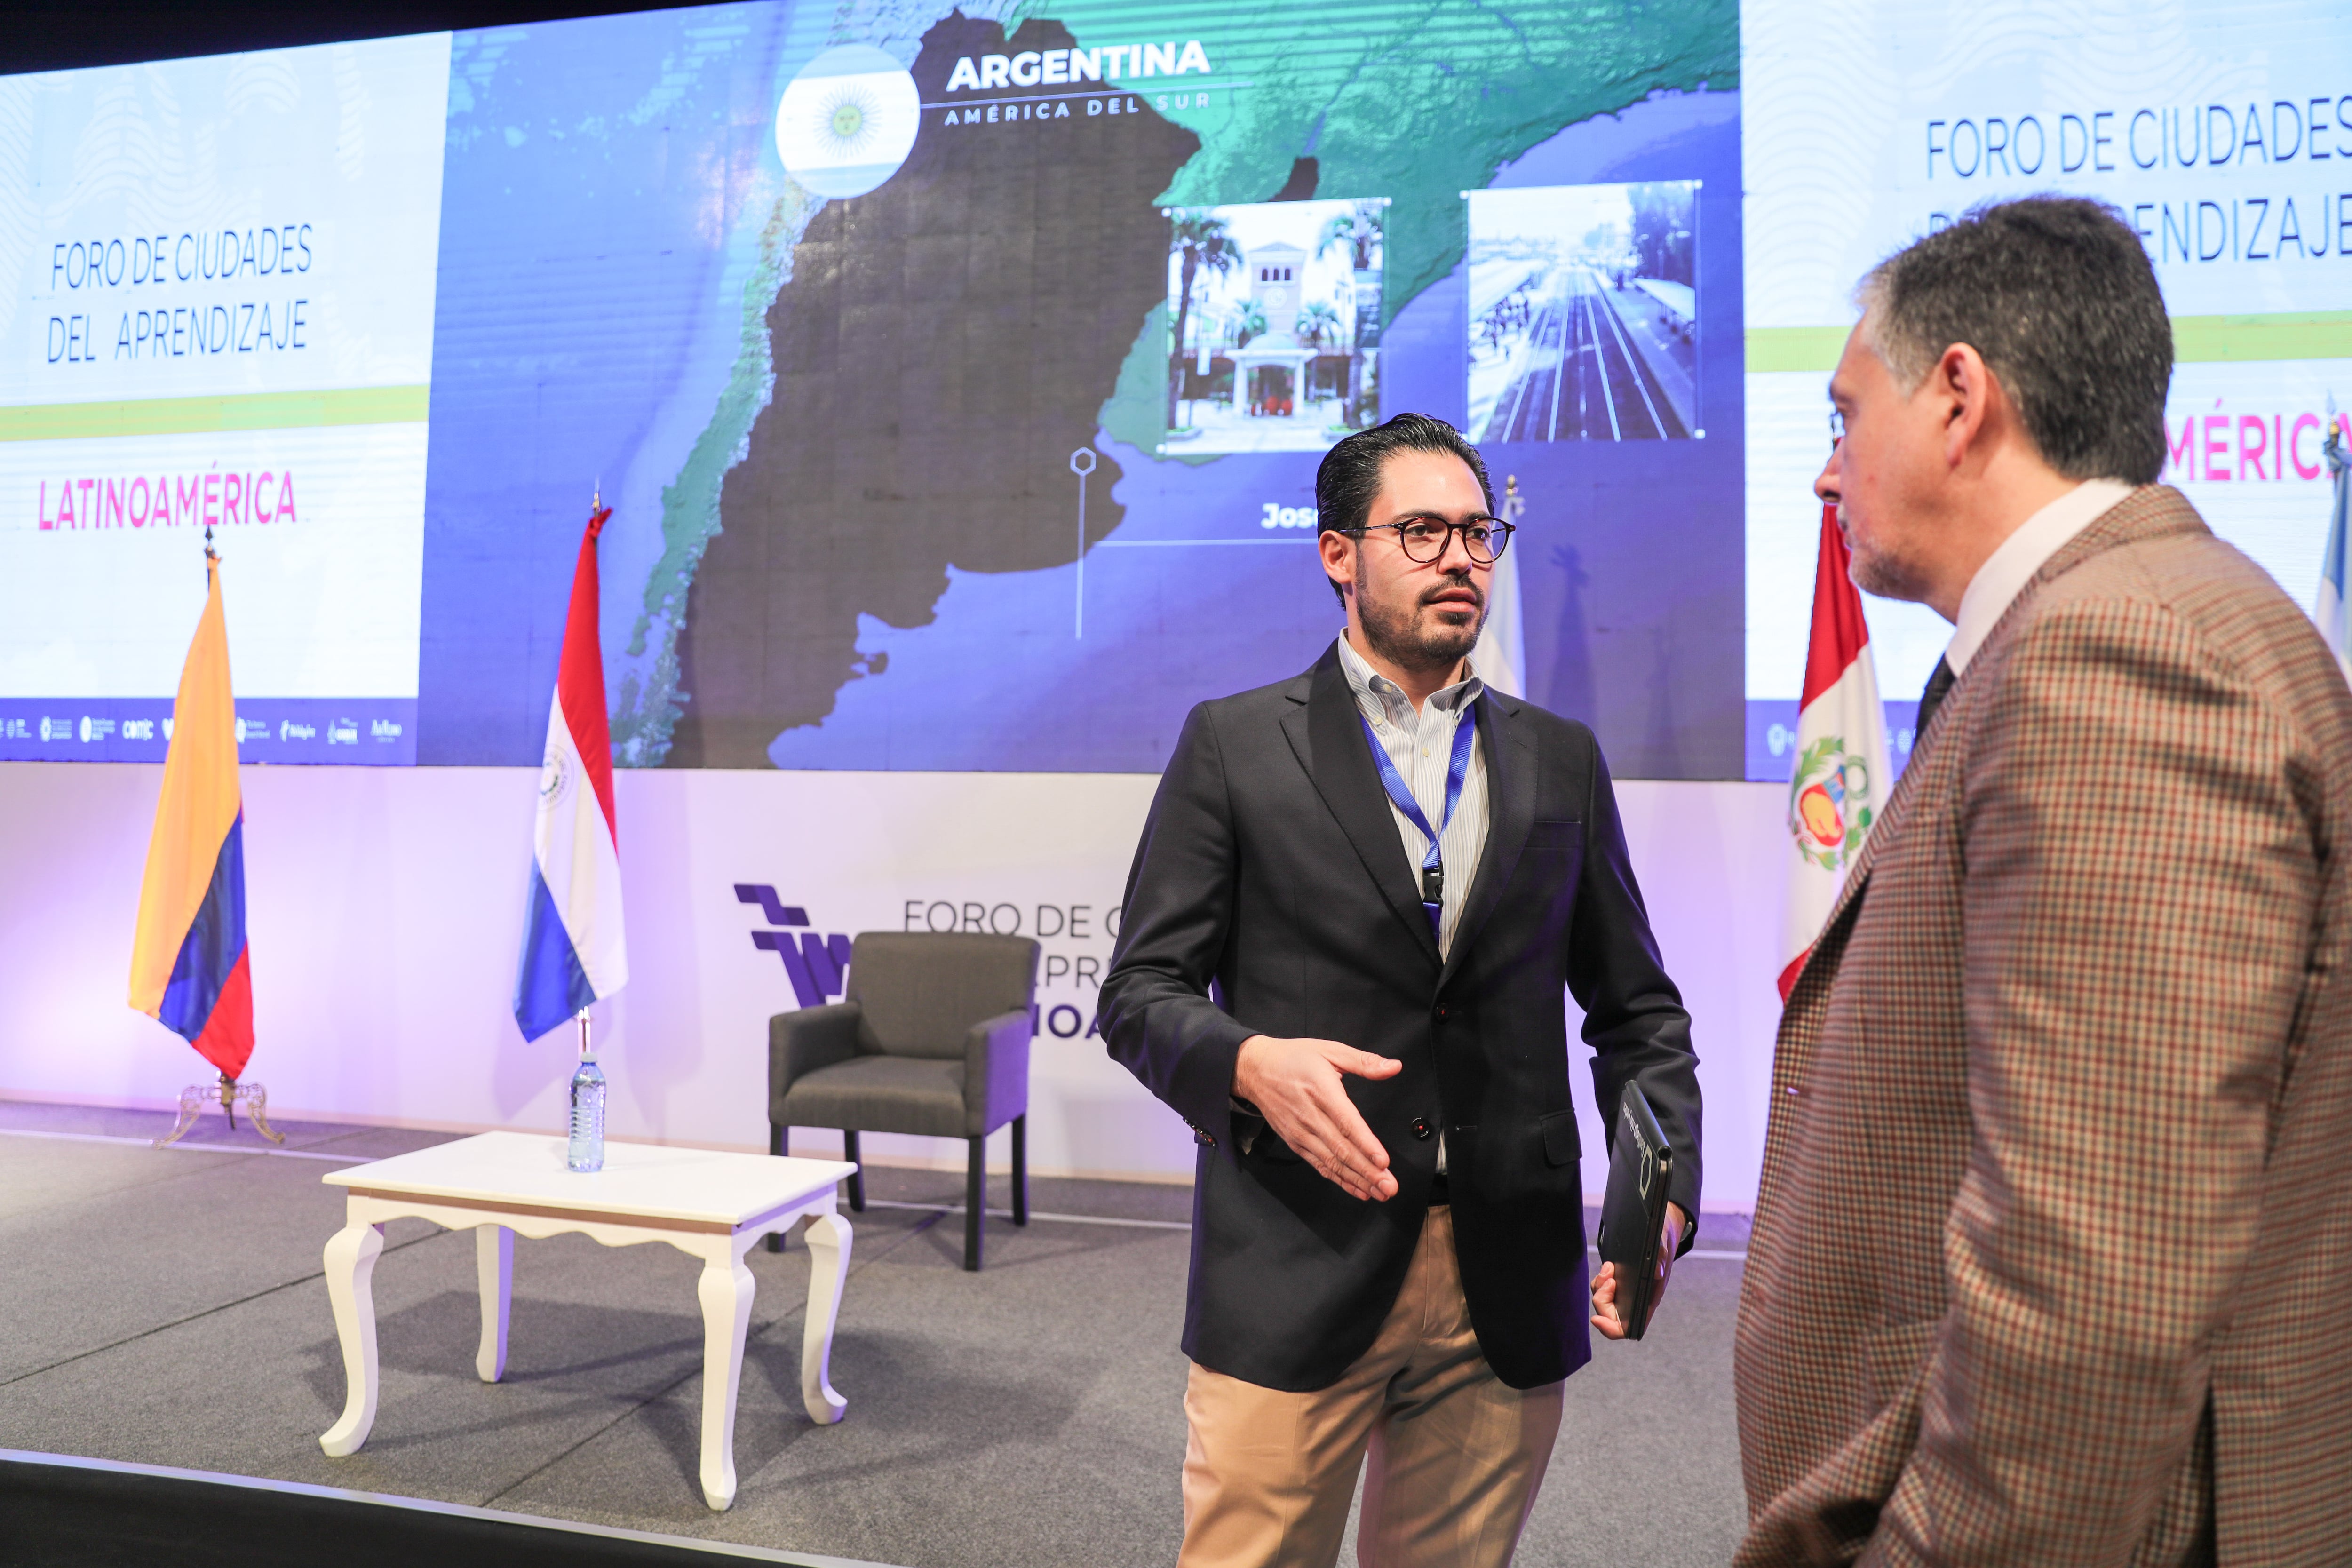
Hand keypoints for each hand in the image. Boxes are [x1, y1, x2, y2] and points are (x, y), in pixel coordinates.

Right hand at [1233, 1034, 1402, 1200]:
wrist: (1254, 1070)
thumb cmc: (1292, 1059)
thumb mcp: (1330, 1050)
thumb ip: (1364, 1061)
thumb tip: (1394, 1067)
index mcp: (1321, 1090)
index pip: (1346, 1122)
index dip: (1365, 1144)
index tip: (1383, 1161)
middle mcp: (1310, 1116)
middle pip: (1341, 1149)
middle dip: (1367, 1171)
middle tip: (1389, 1186)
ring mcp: (1300, 1132)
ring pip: (1331, 1162)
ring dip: (1357, 1180)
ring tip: (1379, 1193)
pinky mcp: (1295, 1142)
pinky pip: (1319, 1165)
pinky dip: (1339, 1180)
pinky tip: (1357, 1189)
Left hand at [1591, 1201, 1685, 1340]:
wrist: (1660, 1226)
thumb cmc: (1663, 1237)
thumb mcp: (1662, 1241)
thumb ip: (1660, 1256)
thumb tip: (1656, 1271)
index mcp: (1649, 1300)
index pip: (1628, 1328)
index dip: (1610, 1329)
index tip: (1597, 1319)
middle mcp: (1636, 1299)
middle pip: (1609, 1314)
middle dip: (1603, 1298)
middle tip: (1609, 1277)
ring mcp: (1627, 1290)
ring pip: (1604, 1300)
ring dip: (1600, 1287)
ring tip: (1609, 1268)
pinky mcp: (1619, 1280)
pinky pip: (1602, 1288)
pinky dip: (1600, 1280)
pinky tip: (1608, 1267)